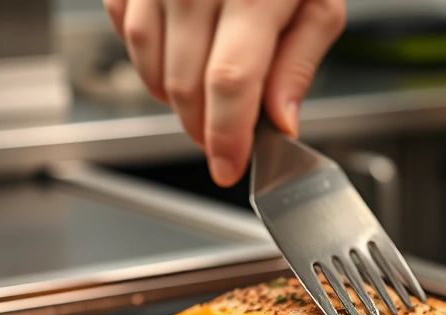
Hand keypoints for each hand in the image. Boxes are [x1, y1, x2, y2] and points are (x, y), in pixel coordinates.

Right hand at [103, 0, 346, 186]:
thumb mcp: (319, 0)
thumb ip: (299, 63)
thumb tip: (281, 121)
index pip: (230, 83)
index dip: (226, 136)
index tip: (229, 167)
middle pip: (185, 84)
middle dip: (203, 129)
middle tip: (224, 140)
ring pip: (149, 66)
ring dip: (175, 99)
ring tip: (206, 98)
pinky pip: (126, 33)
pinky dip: (150, 61)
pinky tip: (179, 55)